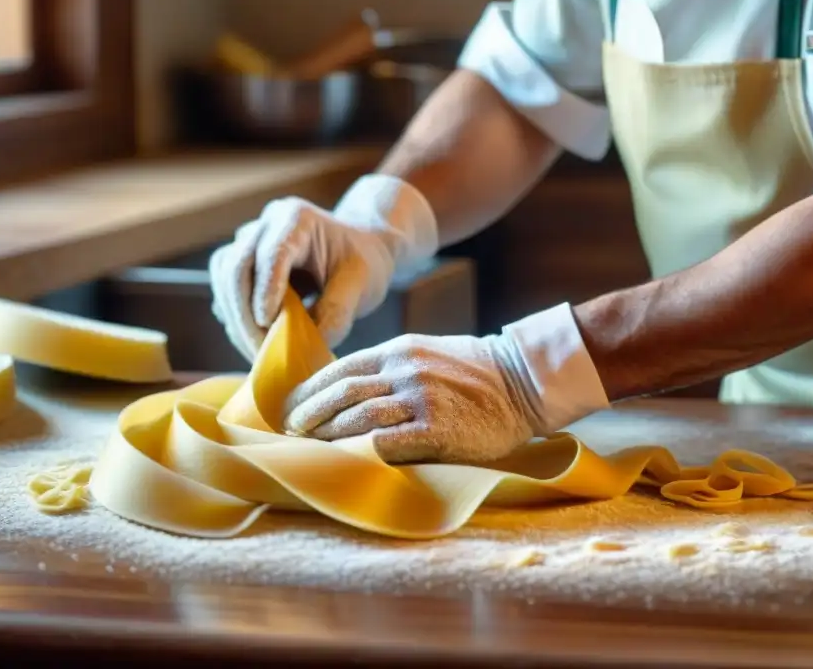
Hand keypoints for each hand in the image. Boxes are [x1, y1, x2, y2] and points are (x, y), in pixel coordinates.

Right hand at [209, 197, 396, 360]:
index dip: (266, 289)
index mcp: (297, 219)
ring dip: (237, 320)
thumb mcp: (363, 284)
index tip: (268, 324)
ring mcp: (249, 243)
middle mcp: (266, 225)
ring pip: (225, 280)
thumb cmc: (364, 261)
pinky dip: (236, 320)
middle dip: (245, 314)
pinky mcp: (242, 265)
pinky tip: (255, 342)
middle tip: (262, 352)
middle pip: (237, 266)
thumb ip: (337, 312)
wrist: (360, 250)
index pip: (272, 253)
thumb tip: (304, 345)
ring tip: (260, 352)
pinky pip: (226, 291)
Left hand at [283, 333, 544, 464]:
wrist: (523, 381)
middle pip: (341, 393)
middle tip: (290, 434)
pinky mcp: (437, 428)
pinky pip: (388, 442)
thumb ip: (390, 369)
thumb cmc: (473, 373)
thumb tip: (348, 392)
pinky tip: (344, 462)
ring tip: (309, 450)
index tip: (290, 410)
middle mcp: (404, 370)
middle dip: (309, 415)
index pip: (339, 370)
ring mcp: (421, 398)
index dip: (309, 392)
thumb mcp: (426, 354)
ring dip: (327, 435)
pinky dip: (360, 452)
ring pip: (358, 416)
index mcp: (397, 350)